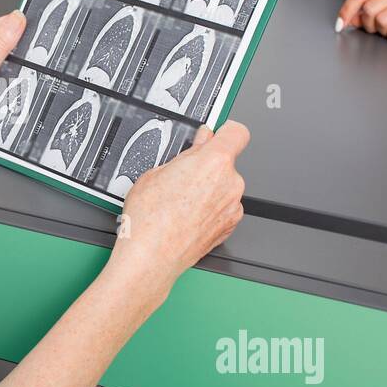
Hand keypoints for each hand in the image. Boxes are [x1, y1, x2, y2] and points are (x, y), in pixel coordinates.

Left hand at [0, 11, 25, 130]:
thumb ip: (1, 42)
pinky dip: (3, 78)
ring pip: (9, 56)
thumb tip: (18, 19)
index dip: (25, 38)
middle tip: (8, 74)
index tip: (24, 56)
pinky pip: (1, 67)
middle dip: (17, 58)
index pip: (14, 22)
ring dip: (10, 71)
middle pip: (13, 40)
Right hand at [111, 122, 249, 301]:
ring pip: (224, 186)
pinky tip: (187, 215)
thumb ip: (187, 153)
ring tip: (179, 200)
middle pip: (226, 162)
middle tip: (182, 175)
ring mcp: (232, 207)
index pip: (237, 132)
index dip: (226, 131)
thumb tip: (200, 142)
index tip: (216, 135)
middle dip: (207, 165)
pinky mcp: (230, 226)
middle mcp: (231, 183)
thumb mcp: (156, 172)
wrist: (151, 255)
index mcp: (214, 161)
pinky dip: (210, 208)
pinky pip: (223, 207)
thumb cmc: (150, 218)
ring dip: (209, 189)